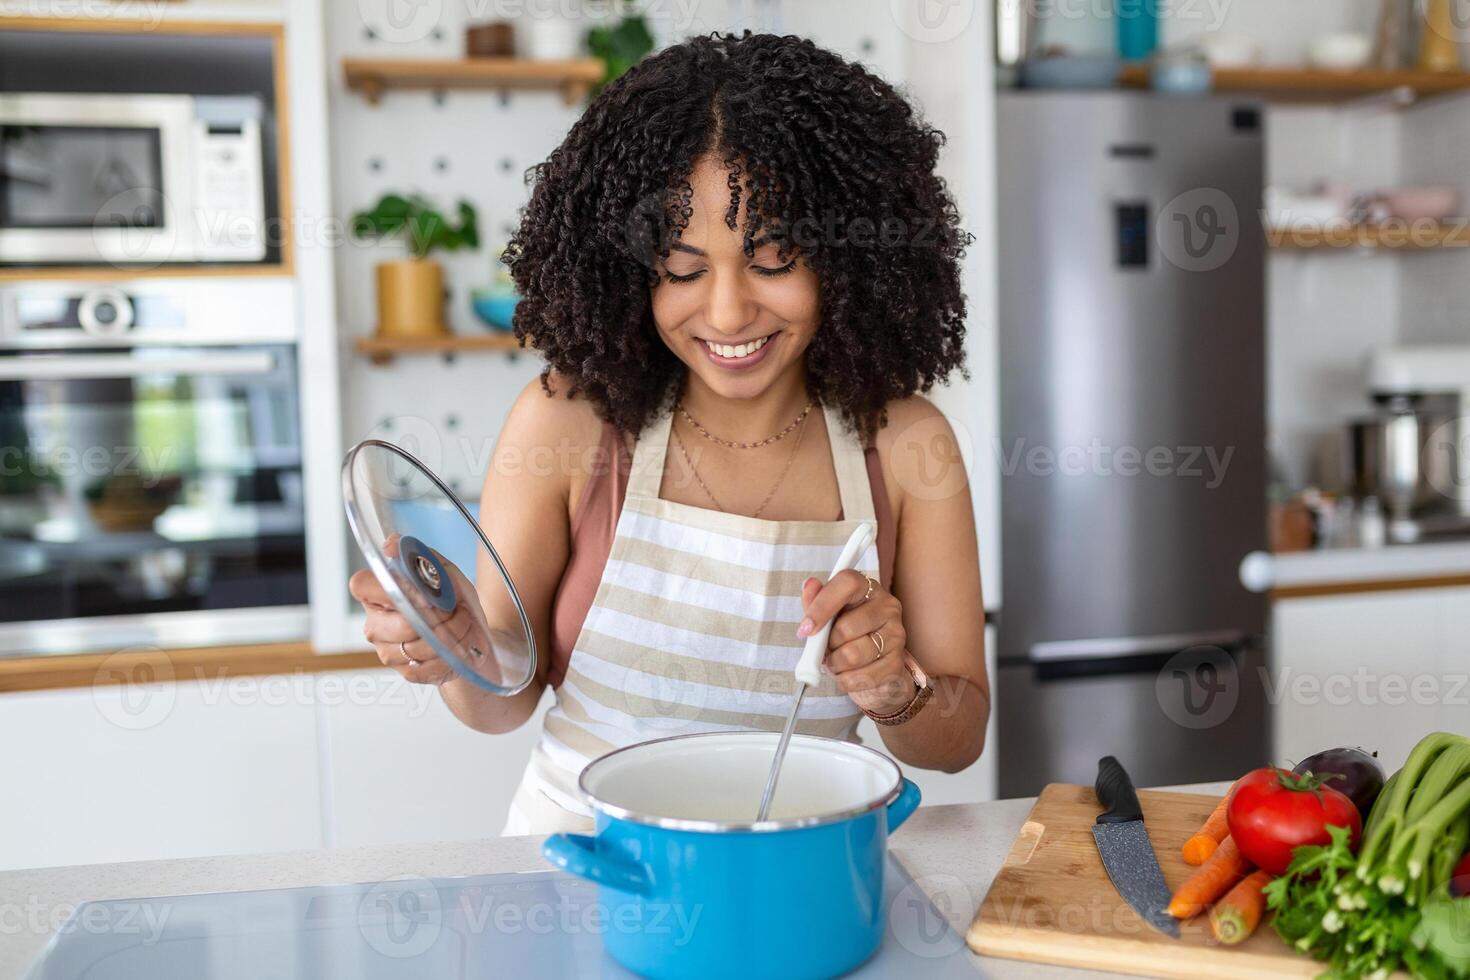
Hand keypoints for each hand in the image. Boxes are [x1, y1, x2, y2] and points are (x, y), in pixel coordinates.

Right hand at [349, 536, 496, 686]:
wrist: (477, 638)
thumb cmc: (456, 603)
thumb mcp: (446, 573)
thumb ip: (419, 557)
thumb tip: (390, 546)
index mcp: (379, 593)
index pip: (362, 585)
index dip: (393, 589)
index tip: (424, 596)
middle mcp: (377, 623)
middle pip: (398, 623)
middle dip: (438, 619)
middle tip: (457, 612)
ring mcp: (389, 651)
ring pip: (418, 646)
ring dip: (452, 635)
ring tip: (464, 626)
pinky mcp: (406, 672)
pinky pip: (428, 666)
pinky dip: (451, 655)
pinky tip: (457, 647)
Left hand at [798, 570, 916, 715]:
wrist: (875, 664)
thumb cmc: (848, 633)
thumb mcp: (828, 613)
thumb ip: (816, 600)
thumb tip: (809, 585)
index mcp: (868, 588)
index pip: (847, 584)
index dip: (822, 606)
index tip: (805, 629)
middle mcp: (888, 607)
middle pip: (846, 628)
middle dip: (827, 646)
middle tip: (827, 649)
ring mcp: (896, 635)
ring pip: (852, 656)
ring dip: (835, 664)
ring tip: (837, 661)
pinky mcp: (897, 662)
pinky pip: (860, 677)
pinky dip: (846, 680)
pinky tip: (849, 673)